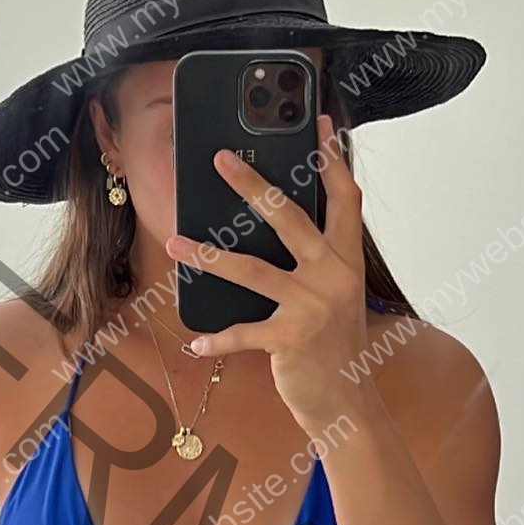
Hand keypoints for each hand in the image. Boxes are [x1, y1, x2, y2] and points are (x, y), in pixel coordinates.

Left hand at [165, 113, 376, 434]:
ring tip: (175, 243)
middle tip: (220, 159)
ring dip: (208, 256)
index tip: (321, 123)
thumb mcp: (334, 295)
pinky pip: (243, 333)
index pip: (344, 198)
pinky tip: (195, 342)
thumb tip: (276, 222)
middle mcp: (334, 276)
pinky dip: (217, 339)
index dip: (333, 159)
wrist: (348, 401)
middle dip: (253, 185)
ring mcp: (313, 307)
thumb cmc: (334, 344)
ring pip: (253, 270)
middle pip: (291, 218)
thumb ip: (315, 260)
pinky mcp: (291, 340)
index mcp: (347, 259)